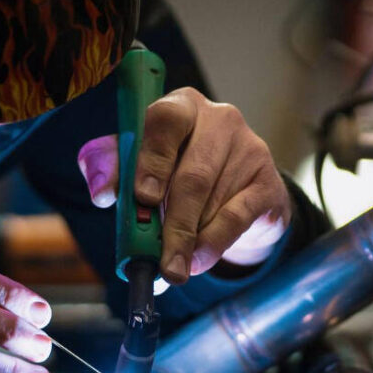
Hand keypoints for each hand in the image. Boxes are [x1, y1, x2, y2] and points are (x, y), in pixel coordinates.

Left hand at [76, 87, 291, 284]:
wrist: (236, 192)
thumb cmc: (177, 173)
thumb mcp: (140, 164)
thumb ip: (113, 170)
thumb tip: (103, 194)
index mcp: (181, 106)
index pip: (166, 120)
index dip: (152, 160)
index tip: (143, 197)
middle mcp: (220, 119)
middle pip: (193, 174)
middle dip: (173, 224)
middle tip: (161, 261)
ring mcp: (250, 148)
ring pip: (213, 200)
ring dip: (190, 239)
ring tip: (175, 266)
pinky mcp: (269, 181)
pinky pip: (237, 216)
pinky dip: (214, 243)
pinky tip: (200, 260)